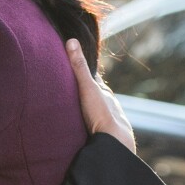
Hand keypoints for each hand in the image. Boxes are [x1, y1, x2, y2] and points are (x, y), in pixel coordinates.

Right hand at [66, 39, 135, 153]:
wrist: (114, 143)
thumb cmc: (101, 113)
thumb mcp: (87, 87)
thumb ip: (78, 66)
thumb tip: (72, 40)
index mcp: (104, 93)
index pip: (94, 78)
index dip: (85, 71)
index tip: (75, 63)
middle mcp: (108, 105)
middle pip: (95, 94)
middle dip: (85, 91)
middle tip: (71, 86)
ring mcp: (107, 120)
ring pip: (95, 110)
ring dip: (86, 108)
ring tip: (73, 108)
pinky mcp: (103, 134)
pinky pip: (93, 124)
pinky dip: (87, 122)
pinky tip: (81, 126)